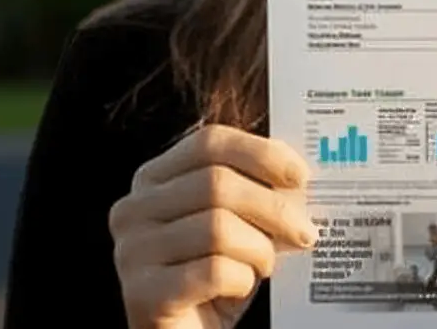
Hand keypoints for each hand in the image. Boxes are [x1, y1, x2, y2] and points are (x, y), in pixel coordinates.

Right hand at [110, 125, 318, 328]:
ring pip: (217, 228)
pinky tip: (241, 288)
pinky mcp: (142, 294)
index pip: (208, 143)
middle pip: (217, 183)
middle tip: (305, 231)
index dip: (260, 153)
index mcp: (152, 181)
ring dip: (258, 250)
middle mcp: (133, 210)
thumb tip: (297, 178)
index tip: (300, 176)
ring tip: (265, 266)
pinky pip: (213, 272)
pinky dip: (241, 280)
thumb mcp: (234, 226)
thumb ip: (253, 194)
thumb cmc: (214, 280)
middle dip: (273, 208)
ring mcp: (132, 252)